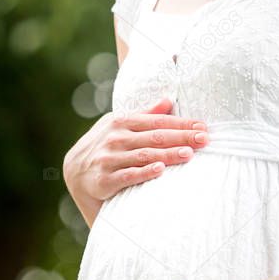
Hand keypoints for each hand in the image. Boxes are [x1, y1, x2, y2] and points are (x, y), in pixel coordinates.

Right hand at [63, 99, 207, 224]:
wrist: (75, 172)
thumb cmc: (105, 146)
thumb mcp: (120, 126)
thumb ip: (144, 115)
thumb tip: (169, 100)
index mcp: (121, 121)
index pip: (157, 121)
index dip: (181, 123)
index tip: (202, 127)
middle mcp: (114, 138)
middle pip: (155, 137)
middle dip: (181, 137)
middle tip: (204, 139)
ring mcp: (108, 158)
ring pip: (144, 155)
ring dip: (168, 154)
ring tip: (189, 154)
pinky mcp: (104, 179)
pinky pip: (128, 175)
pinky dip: (144, 172)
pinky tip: (160, 170)